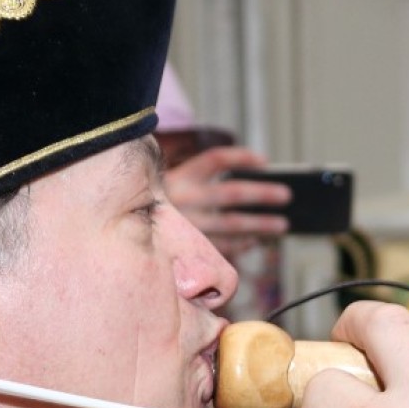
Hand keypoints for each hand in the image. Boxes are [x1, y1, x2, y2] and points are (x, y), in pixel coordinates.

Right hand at [163, 146, 290, 258]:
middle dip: (262, 194)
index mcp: (180, 177)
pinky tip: (254, 240)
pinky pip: (222, 247)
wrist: (123, 232)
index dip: (242, 158)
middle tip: (285, 195)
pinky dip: (241, 244)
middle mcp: (184, 200)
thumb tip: (247, 185)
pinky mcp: (187, 249)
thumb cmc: (151, 204)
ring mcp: (186, 226)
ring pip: (231, 224)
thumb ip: (197, 180)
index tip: (265, 161)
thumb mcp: (168, 183)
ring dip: (260, 224)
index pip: (217, 160)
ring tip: (281, 225)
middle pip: (232, 193)